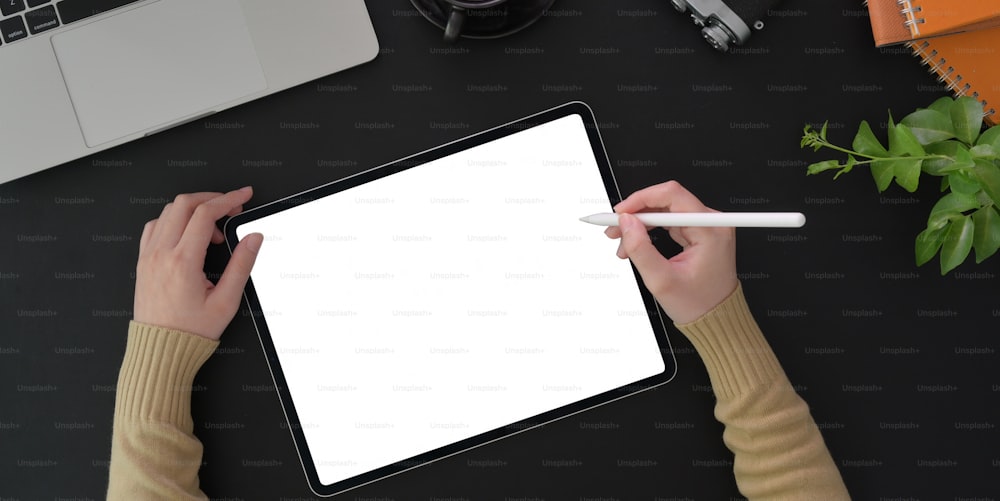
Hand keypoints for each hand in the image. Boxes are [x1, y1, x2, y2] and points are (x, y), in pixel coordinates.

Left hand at [134, 187, 263, 340]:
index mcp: (182, 262)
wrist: (160, 349)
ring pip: (168, 212)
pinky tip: (188, 236)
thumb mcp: (226, 301)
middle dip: (212, 199)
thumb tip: (253, 239)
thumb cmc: (191, 330)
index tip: (243, 197)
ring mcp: (148, 255)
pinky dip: (174, 221)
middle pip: (184, 204)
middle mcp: (161, 254)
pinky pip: (155, 226)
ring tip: (212, 233)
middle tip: (230, 209)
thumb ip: (242, 265)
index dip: (228, 199)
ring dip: (193, 211)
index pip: (205, 213)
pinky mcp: (143, 261)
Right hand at [605, 181, 736, 323]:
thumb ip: (640, 249)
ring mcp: (706, 225)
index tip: (620, 213)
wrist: (715, 318)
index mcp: (710, 230)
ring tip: (623, 244)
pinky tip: (636, 242)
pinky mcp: (699, 231)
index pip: (672, 195)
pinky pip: (669, 220)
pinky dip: (650, 229)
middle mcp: (712, 222)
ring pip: (665, 210)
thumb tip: (626, 222)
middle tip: (615, 230)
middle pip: (666, 200)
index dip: (641, 199)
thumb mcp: (661, 280)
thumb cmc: (698, 303)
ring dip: (640, 223)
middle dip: (636, 214)